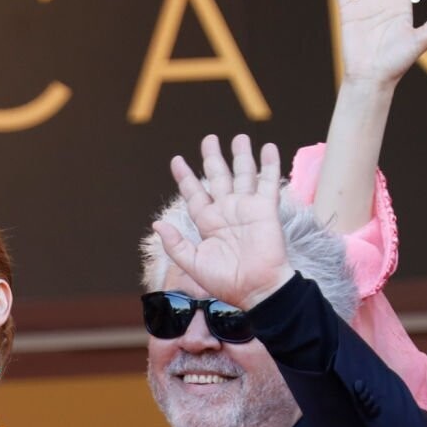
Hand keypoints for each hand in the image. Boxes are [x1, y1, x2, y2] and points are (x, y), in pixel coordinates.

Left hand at [157, 134, 291, 309]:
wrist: (257, 289)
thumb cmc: (225, 282)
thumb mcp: (193, 264)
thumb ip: (175, 244)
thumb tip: (157, 223)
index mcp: (207, 222)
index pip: (194, 193)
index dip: (185, 177)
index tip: (177, 160)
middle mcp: (226, 211)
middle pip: (218, 176)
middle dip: (212, 158)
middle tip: (209, 139)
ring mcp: (246, 208)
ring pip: (243, 174)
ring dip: (241, 155)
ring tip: (239, 137)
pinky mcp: (266, 209)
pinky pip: (268, 182)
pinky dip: (269, 165)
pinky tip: (268, 148)